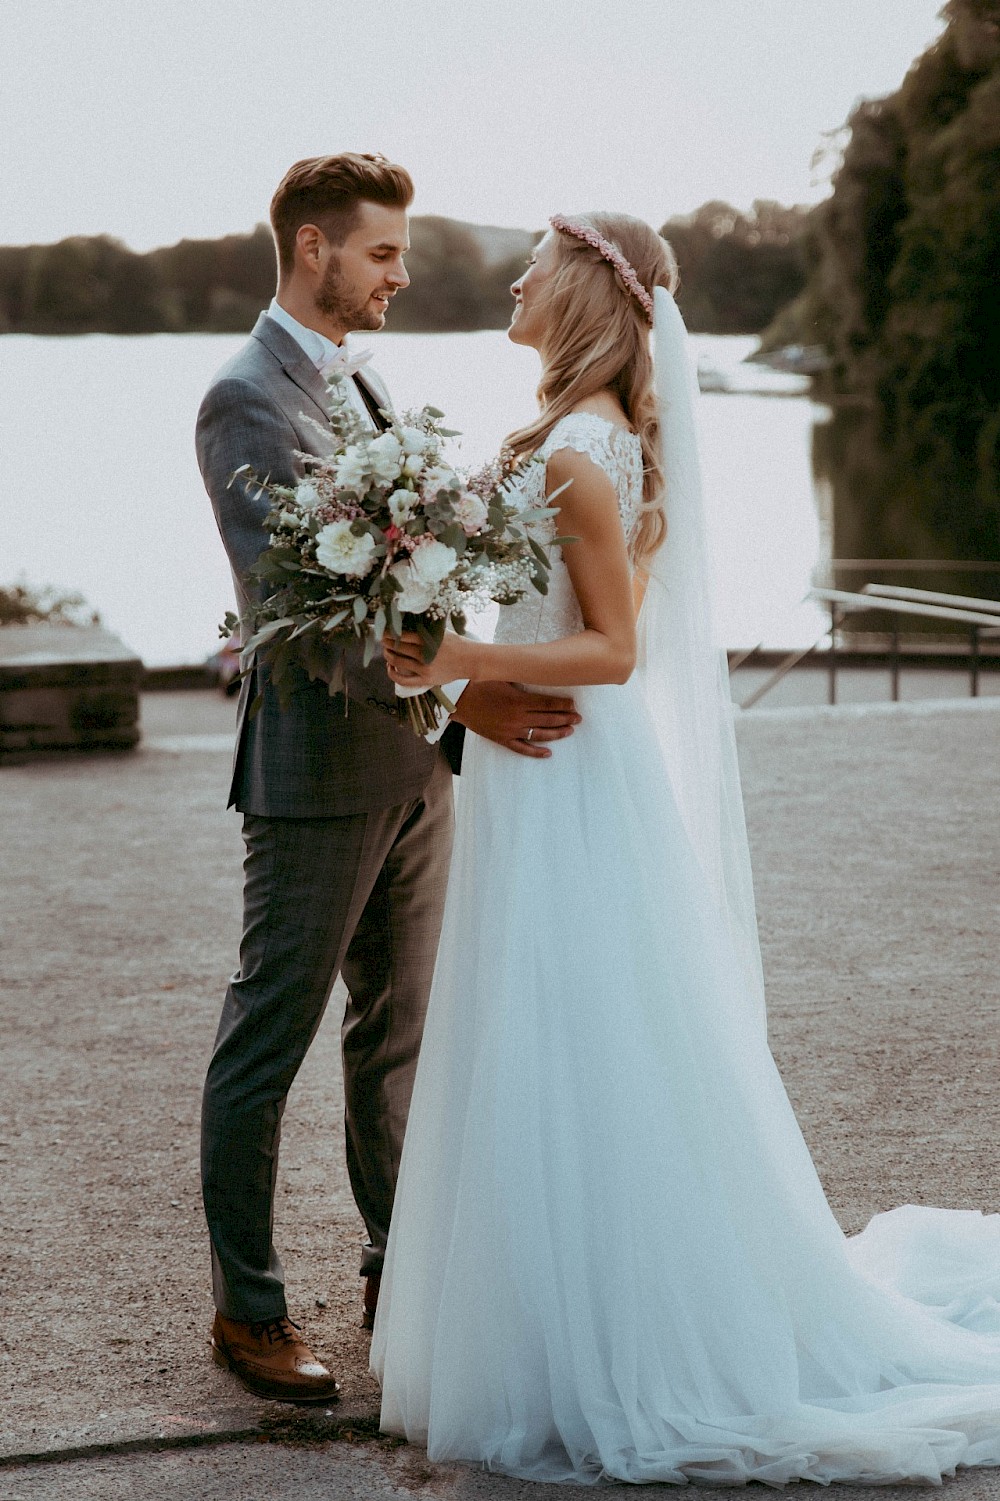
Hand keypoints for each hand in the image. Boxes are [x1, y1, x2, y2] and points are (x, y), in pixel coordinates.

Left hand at [383, 630, 468, 688]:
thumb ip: (425, 629)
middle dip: (387, 643)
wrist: (469, 660)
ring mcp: (424, 668)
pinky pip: (403, 680)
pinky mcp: (426, 680)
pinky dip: (393, 673)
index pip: (402, 635)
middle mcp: (424, 654)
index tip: (383, 631)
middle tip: (383, 640)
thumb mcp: (441, 632)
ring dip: (388, 656)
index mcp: (428, 640)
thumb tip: (407, 624)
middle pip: (398, 647)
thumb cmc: (456, 644)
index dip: (390, 633)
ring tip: (386, 652)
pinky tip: (390, 667)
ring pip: (398, 662)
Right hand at [452, 681, 580, 758]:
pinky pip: (521, 748)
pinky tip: (548, 753)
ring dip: (556, 733)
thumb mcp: (501, 675)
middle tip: (578, 718)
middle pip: (548, 719)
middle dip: (565, 718)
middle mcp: (517, 718)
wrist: (458, 700)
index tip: (573, 704)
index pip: (548, 704)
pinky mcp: (502, 739)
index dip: (563, 705)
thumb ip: (520, 676)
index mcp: (518, 701)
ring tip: (569, 731)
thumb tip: (537, 671)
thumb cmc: (479, 684)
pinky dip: (535, 752)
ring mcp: (510, 730)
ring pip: (539, 734)